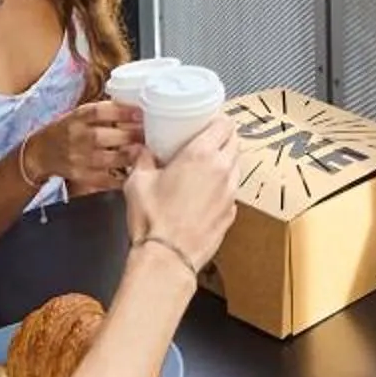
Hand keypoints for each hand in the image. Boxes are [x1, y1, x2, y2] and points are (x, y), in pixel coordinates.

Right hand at [29, 97, 142, 195]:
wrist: (41, 153)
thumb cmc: (66, 130)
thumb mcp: (79, 114)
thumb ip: (104, 112)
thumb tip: (136, 108)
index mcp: (78, 117)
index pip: (99, 111)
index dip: (121, 111)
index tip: (140, 112)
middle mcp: (76, 136)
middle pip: (104, 136)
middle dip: (129, 136)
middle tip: (148, 135)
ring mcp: (78, 158)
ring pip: (107, 158)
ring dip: (128, 156)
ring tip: (144, 152)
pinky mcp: (80, 175)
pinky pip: (104, 179)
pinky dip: (121, 177)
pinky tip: (134, 173)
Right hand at [124, 121, 239, 274]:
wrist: (167, 257)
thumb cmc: (153, 220)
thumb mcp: (138, 182)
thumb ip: (142, 160)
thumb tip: (141, 151)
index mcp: (201, 155)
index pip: (224, 124)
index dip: (218, 119)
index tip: (208, 119)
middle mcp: (222, 170)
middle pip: (234, 141)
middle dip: (223, 137)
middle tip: (206, 139)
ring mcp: (230, 192)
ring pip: (237, 165)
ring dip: (225, 160)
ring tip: (206, 165)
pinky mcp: (231, 212)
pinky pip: (233, 190)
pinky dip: (224, 185)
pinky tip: (207, 191)